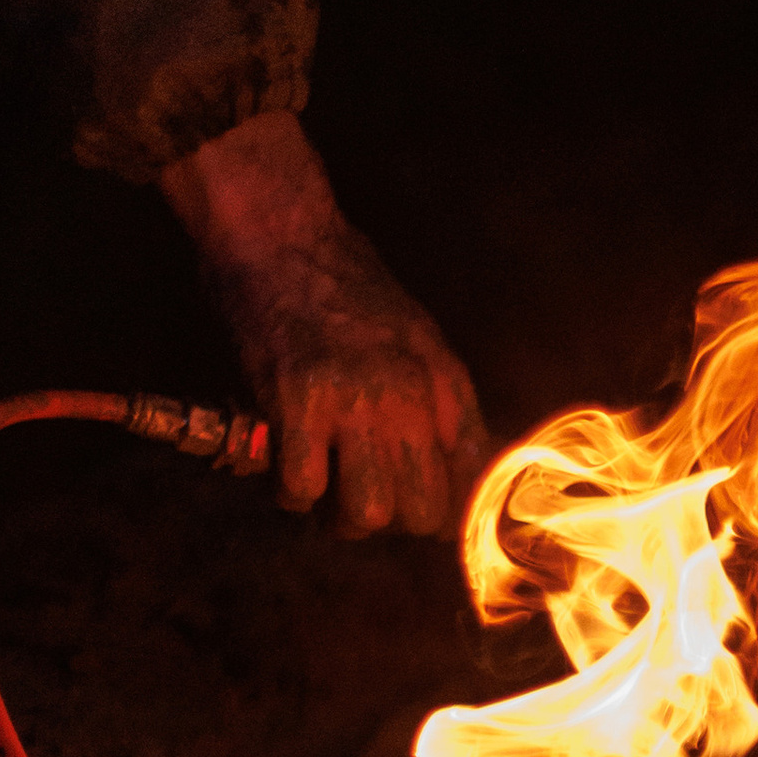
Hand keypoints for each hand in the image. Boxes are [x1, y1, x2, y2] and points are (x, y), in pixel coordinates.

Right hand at [160, 107, 490, 534]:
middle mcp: (413, 397)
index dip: (442, 513)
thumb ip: (440, 403)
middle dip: (390, 523)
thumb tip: (459, 471)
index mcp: (447, 385)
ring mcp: (358, 400)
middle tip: (357, 498)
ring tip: (322, 490)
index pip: (473, 486)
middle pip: (423, 514)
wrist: (285, 233)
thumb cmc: (345, 286)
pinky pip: (303, 488)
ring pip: (369, 512)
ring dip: (340, 518)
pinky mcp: (299, 400)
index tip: (410, 506)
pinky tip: (286, 465)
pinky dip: (291, 492)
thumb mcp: (419, 339)